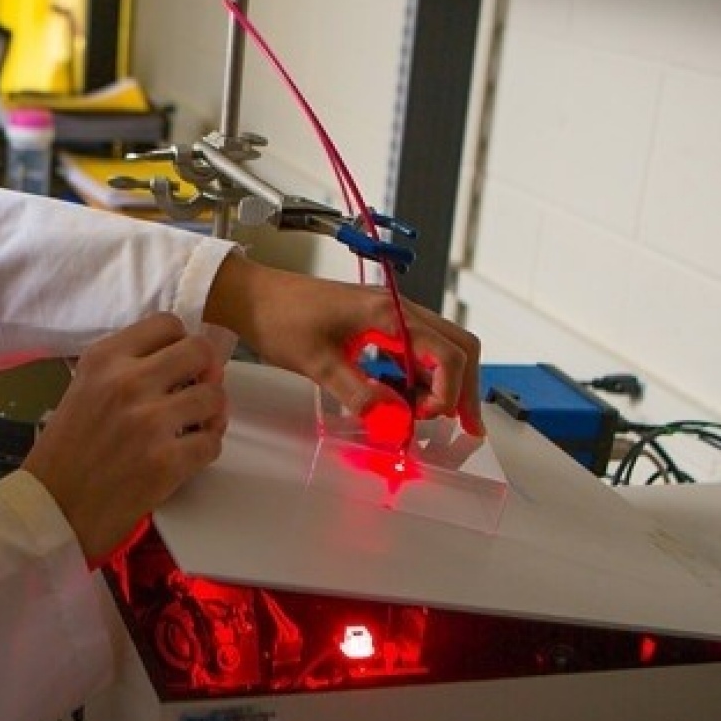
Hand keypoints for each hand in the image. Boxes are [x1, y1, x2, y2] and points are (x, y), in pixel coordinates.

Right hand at [22, 313, 226, 565]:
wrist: (50, 509)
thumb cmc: (65, 452)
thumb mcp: (84, 389)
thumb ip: (126, 369)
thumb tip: (184, 363)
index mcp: (104, 358)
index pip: (167, 324)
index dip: (182, 343)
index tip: (179, 365)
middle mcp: (128, 382)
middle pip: (200, 351)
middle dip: (206, 371)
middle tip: (195, 392)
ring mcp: (149, 421)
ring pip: (214, 397)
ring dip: (210, 413)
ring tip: (194, 427)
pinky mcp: (166, 461)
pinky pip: (212, 442)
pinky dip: (206, 448)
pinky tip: (188, 454)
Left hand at [202, 255, 484, 436]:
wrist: (254, 295)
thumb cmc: (281, 318)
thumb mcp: (317, 363)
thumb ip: (357, 391)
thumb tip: (390, 418)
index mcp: (389, 314)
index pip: (446, 353)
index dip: (449, 391)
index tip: (429, 418)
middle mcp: (398, 309)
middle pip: (458, 346)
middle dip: (465, 388)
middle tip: (466, 426)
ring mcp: (392, 314)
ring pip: (442, 346)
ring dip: (447, 381)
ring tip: (433, 416)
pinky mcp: (380, 321)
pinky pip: (419, 346)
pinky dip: (426, 373)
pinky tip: (412, 398)